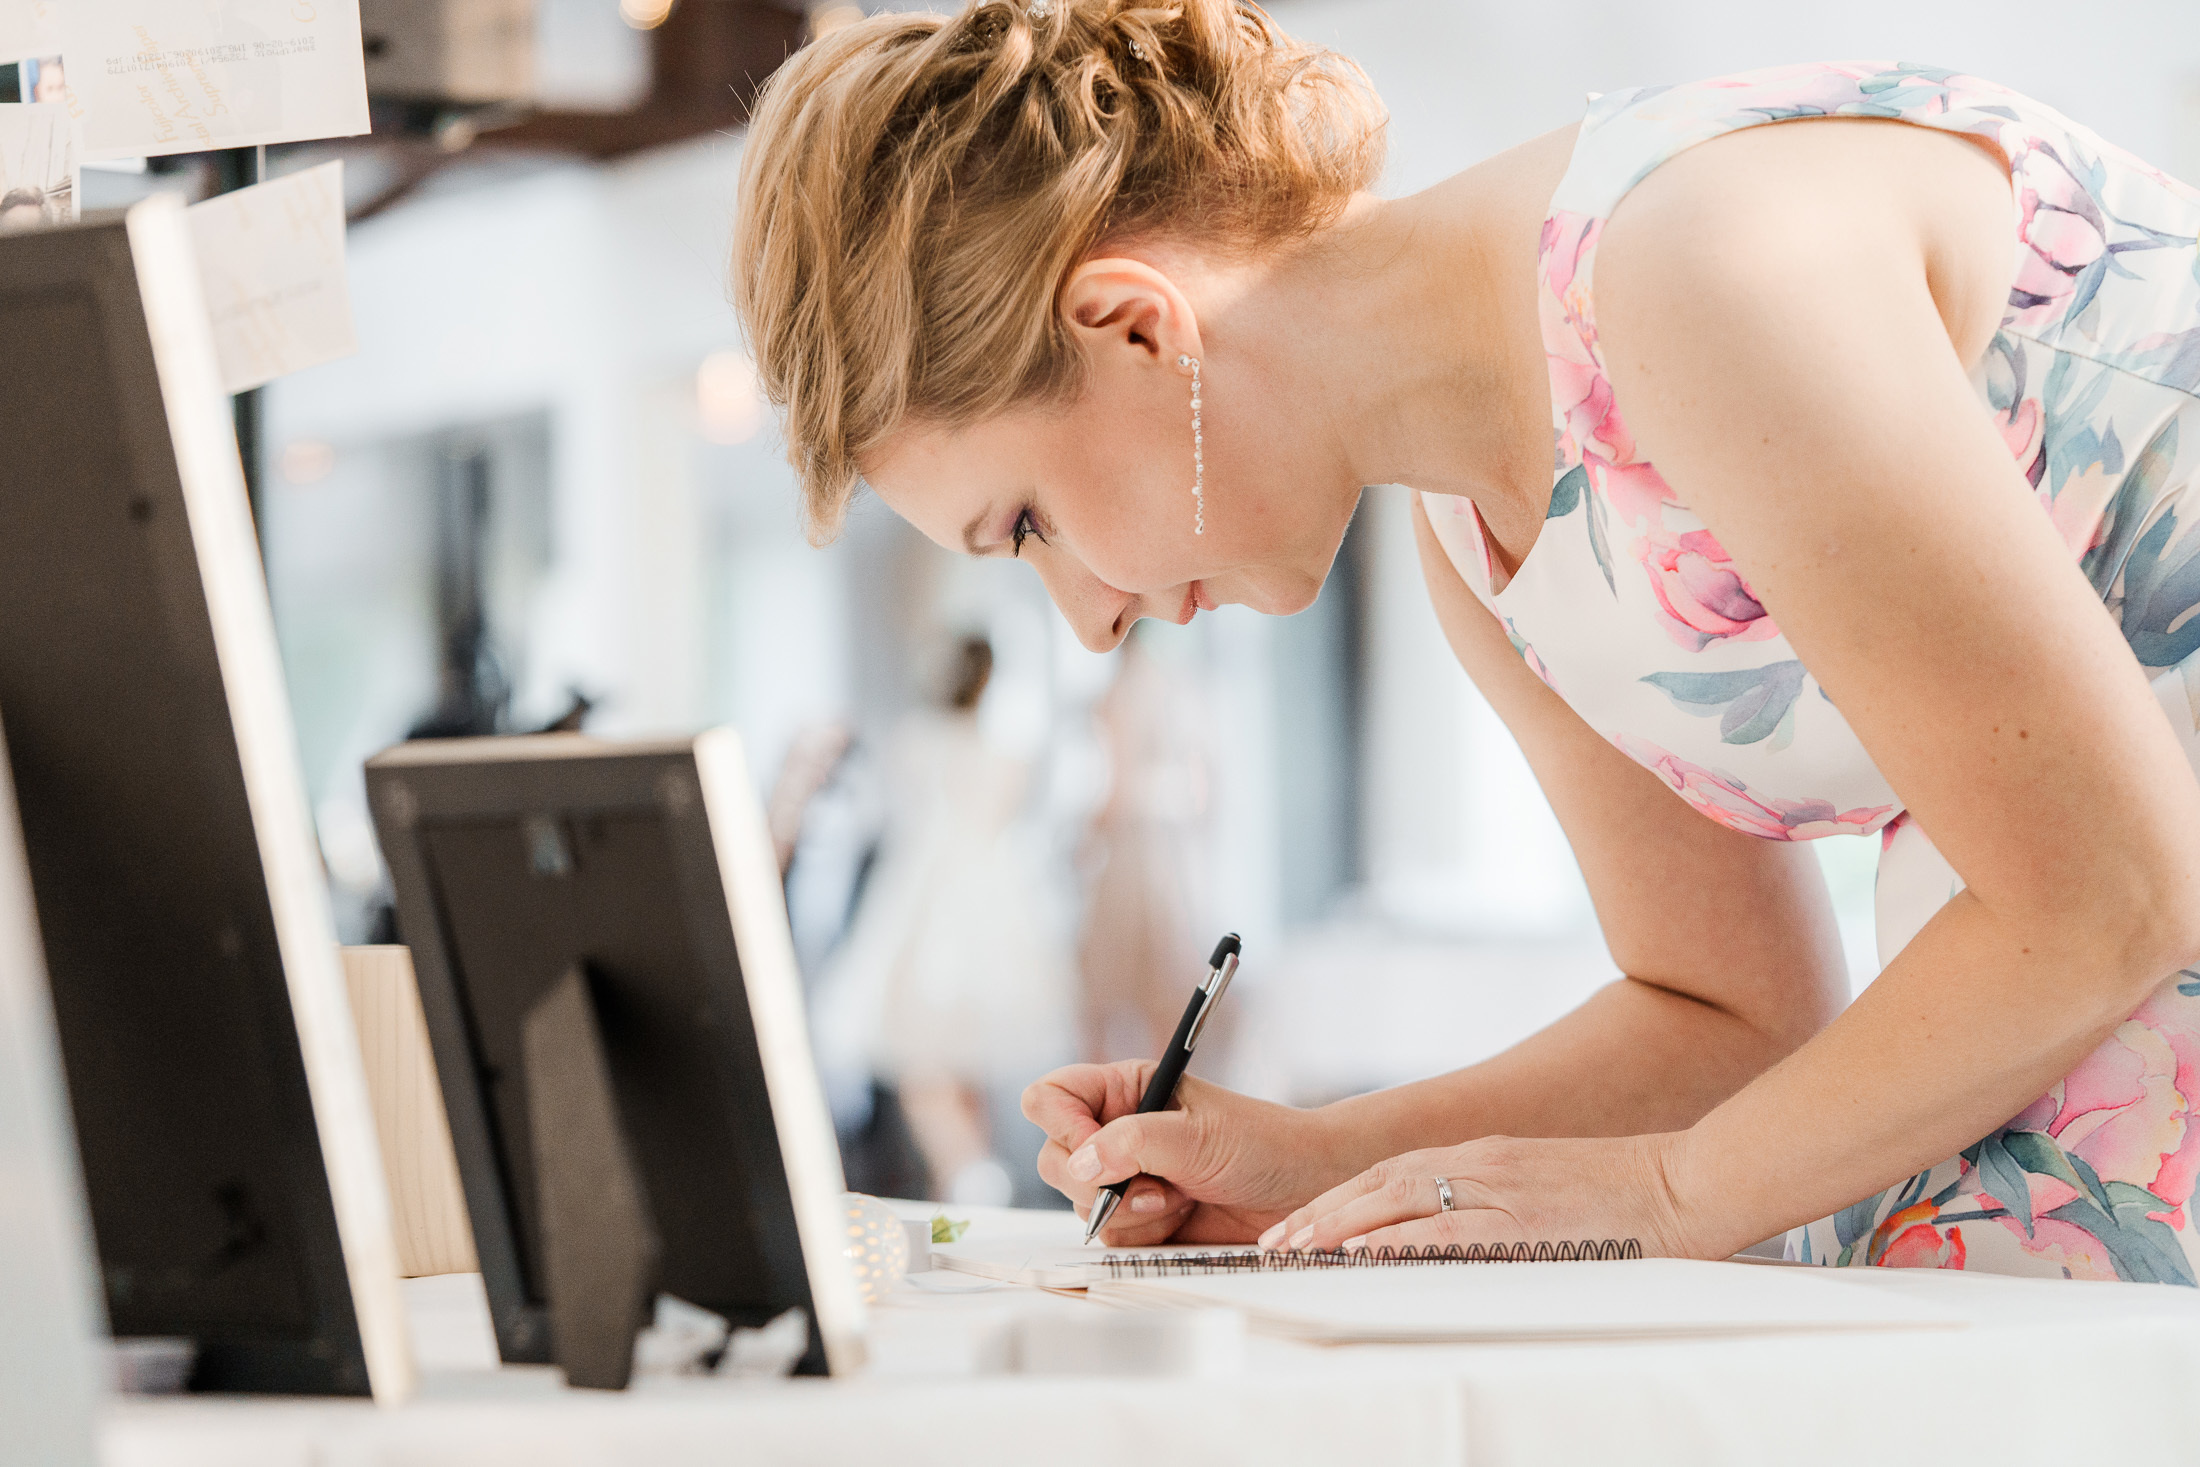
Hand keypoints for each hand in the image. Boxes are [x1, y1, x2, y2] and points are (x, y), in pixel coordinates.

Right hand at [1022, 1061, 1343, 1245]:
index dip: (1061, 1125)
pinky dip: (1146, 1233)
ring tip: (1182, 1195)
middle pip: (1055, 1158)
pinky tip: (1183, 1215)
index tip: (1096, 1151)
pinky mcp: (1138, 1219)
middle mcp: (1116, 1130)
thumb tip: (1083, 1161)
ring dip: (1133, 1211)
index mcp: (1124, 1089)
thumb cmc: (1262, 1144)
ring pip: (1082, 1204)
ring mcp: (1125, 1177)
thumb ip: (1134, 1142)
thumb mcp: (1198, 1135)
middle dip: (1101, 1183)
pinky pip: (1111, 1237)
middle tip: (1153, 1185)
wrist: (1303, 1191)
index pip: (1052, 1097)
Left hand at [1257, 1132, 1713, 1258]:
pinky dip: (1399, 1240)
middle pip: (1379, 1182)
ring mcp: (1500, 1189)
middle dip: (1321, 1212)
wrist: (1685, 1183)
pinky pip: (1447, 1229)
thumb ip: (1495, 1204)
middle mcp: (1481, 1164)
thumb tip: (1449, 1235)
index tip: (1299, 1222)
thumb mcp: (1544, 1190)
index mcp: (1484, 1156)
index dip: (1339, 1197)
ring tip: (1297, 1247)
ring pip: (1398, 1200)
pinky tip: (1364, 1254)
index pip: (1391, 1172)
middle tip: (1274, 1239)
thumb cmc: (1626, 1195)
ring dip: (1340, 1224)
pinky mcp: (1522, 1220)